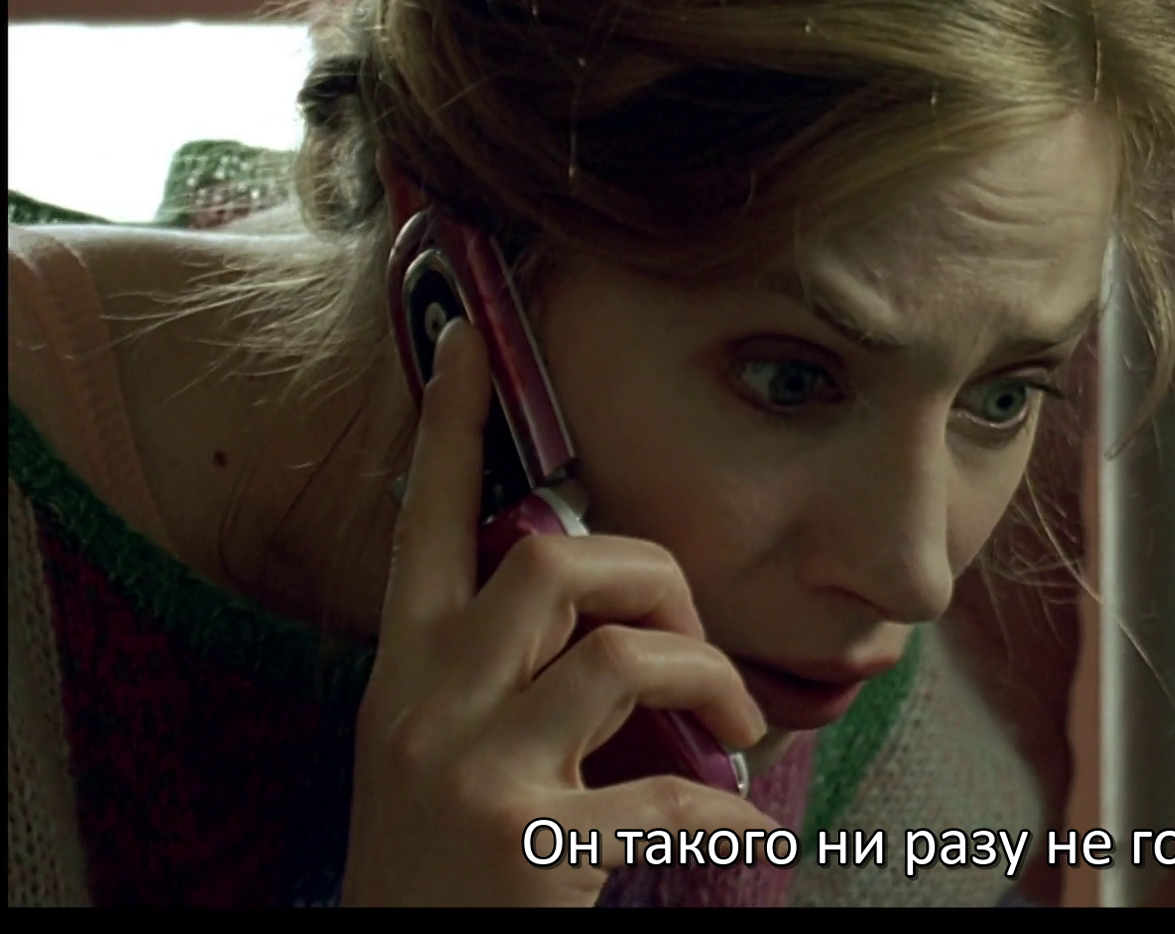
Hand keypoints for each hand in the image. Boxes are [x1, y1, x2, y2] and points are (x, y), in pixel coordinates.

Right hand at [341, 318, 776, 905]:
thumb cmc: (445, 863)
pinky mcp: (524, 844)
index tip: (467, 342)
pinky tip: (738, 830)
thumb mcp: (444, 748)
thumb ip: (506, 669)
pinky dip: (723, 810)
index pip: (422, 521)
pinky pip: (665, 794)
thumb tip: (625, 615)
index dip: (444, 427)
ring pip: (622, 655)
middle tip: (696, 642)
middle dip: (656, 577)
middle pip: (551, 559)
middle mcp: (425, 705)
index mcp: (406, 671)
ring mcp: (470, 773)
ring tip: (737, 735)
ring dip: (710, 680)